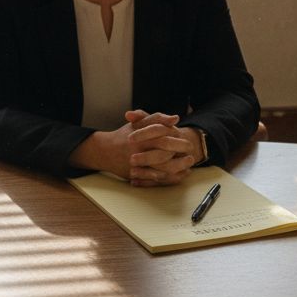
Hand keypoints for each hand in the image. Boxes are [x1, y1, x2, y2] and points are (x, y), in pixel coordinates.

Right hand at [68, 110, 195, 185]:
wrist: (105, 151)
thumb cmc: (125, 135)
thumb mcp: (138, 123)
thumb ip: (156, 118)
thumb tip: (175, 118)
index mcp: (140, 133)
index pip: (161, 132)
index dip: (175, 134)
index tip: (185, 136)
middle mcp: (138, 147)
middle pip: (163, 149)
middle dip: (179, 149)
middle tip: (190, 150)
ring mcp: (137, 162)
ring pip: (161, 166)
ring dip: (178, 165)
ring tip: (189, 163)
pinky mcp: (136, 174)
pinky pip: (155, 178)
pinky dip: (169, 177)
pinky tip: (179, 174)